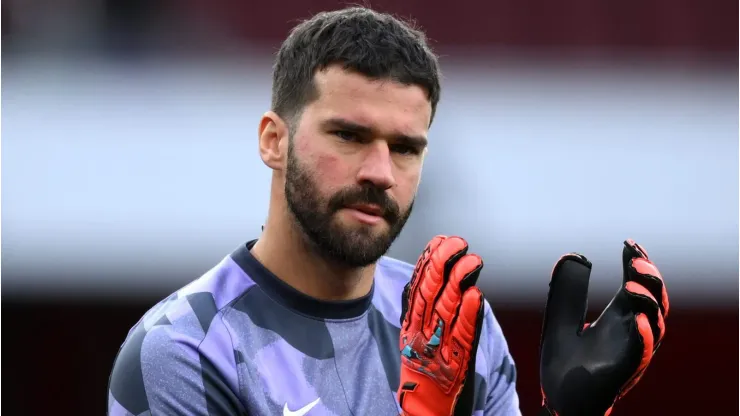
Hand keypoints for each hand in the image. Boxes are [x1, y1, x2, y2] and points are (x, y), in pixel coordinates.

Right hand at [398, 236, 484, 415]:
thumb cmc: (424, 380)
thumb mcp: (413, 342)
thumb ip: (416, 314)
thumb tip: (416, 282)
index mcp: (411, 328)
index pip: (418, 289)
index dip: (428, 263)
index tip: (439, 242)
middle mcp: (421, 335)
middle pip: (430, 295)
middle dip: (442, 265)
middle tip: (456, 242)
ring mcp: (438, 349)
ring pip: (447, 310)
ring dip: (459, 282)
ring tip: (471, 260)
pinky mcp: (455, 364)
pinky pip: (462, 337)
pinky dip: (468, 315)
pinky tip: (476, 295)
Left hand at [539, 239, 669, 415]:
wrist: (558, 402)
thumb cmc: (565, 364)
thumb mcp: (560, 320)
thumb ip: (566, 292)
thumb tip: (571, 257)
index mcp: (617, 317)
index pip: (637, 284)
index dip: (638, 263)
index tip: (629, 243)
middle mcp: (629, 332)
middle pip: (654, 301)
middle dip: (650, 278)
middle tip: (635, 260)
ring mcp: (629, 351)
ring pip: (654, 324)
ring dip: (647, 302)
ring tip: (631, 284)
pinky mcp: (622, 371)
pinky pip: (640, 353)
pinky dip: (642, 336)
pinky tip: (635, 319)